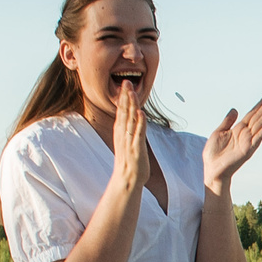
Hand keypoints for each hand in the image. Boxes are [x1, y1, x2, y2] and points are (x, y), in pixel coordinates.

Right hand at [110, 82, 148, 198]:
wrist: (127, 179)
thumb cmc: (128, 161)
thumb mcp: (126, 142)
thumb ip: (128, 129)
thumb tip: (131, 118)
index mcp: (120, 132)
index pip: (121, 111)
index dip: (123, 97)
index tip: (125, 84)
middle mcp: (123, 134)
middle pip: (124, 112)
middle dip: (126, 97)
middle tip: (127, 82)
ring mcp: (129, 141)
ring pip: (130, 120)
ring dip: (131, 106)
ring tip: (133, 93)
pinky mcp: (136, 148)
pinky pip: (138, 133)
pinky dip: (140, 123)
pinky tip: (141, 113)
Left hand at [204, 94, 261, 193]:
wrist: (212, 170)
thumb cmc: (214, 154)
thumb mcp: (218, 132)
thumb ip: (227, 121)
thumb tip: (235, 109)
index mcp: (239, 128)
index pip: (253, 113)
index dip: (261, 103)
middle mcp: (245, 133)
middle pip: (259, 116)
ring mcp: (248, 141)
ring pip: (261, 124)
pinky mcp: (248, 150)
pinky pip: (258, 137)